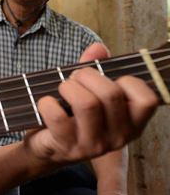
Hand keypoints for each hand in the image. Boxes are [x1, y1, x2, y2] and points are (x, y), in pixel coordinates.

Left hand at [24, 43, 157, 164]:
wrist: (48, 147)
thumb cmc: (74, 115)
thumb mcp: (89, 91)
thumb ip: (96, 67)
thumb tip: (98, 48)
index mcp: (132, 123)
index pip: (147, 99)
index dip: (128, 81)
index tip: (109, 79)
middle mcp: (118, 137)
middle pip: (111, 94)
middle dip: (87, 75)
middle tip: (75, 78)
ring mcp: (93, 145)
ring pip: (86, 104)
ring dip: (68, 87)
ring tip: (62, 89)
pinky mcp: (66, 147)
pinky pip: (58, 116)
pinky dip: (47, 102)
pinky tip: (47, 103)